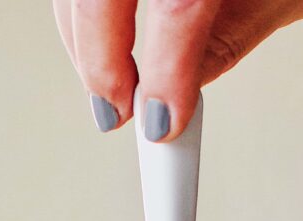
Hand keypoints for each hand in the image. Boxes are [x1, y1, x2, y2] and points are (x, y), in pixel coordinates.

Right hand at [53, 0, 302, 139]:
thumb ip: (220, 45)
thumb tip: (171, 101)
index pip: (181, 4)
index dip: (166, 72)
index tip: (162, 125)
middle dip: (101, 61)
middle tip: (116, 114)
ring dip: (84, 45)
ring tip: (111, 93)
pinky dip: (82, 20)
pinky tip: (102, 55)